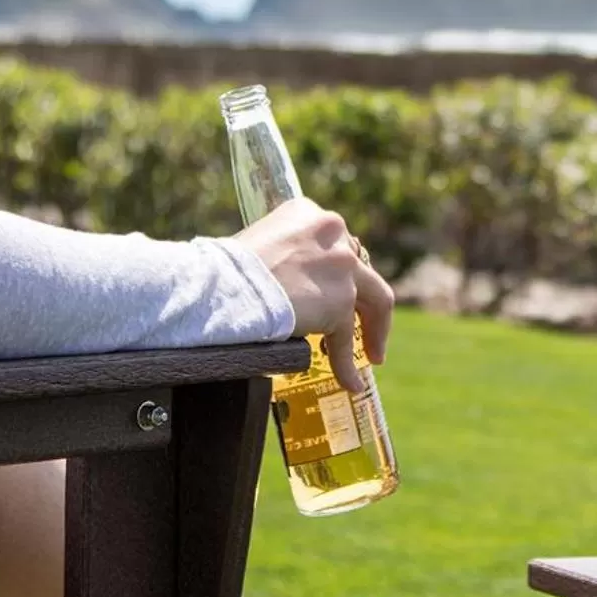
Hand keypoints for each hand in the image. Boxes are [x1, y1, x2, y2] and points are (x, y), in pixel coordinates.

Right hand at [232, 199, 393, 391]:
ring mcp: (342, 267)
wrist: (224, 288)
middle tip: (364, 324)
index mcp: (310, 213)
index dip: (339, 271)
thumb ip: (288, 253)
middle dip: (364, 300)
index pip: (335, 244)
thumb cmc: (225, 271)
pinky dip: (348, 364)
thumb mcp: (261, 241)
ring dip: (373, 331)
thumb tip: (288, 280)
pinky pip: (346, 339)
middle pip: (361, 269)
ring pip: (372, 300)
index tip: (341, 290)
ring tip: (372, 355)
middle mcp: (334, 232)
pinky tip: (352, 383)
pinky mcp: (339, 302)